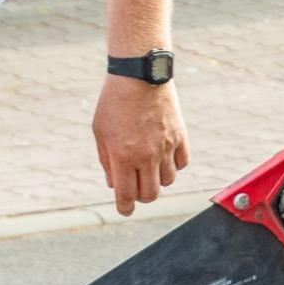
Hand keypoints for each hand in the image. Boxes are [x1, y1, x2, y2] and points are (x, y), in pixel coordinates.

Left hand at [92, 75, 190, 215]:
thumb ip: (107, 160)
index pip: (126, 195)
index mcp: (124, 156)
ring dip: (158, 180)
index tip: (125, 210)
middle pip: (150, 194)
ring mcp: (166, 146)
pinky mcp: (180, 135)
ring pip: (168, 181)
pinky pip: (182, 162)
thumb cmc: (114, 101)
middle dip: (141, 196)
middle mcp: (147, 156)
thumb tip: (115, 183)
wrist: (140, 74)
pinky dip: (175, 165)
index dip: (125, 207)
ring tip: (150, 167)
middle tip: (136, 187)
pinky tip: (165, 156)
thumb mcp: (100, 131)